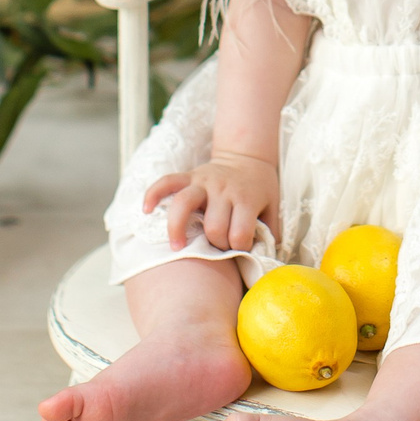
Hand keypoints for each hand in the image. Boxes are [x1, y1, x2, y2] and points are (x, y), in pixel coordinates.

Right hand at [144, 151, 280, 251]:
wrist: (248, 156)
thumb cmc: (260, 190)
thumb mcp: (273, 209)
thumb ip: (271, 235)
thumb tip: (265, 263)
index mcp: (246, 200)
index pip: (240, 234)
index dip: (240, 248)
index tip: (241, 249)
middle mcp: (223, 190)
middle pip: (213, 226)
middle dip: (216, 244)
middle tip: (219, 246)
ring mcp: (204, 182)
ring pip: (184, 203)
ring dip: (178, 228)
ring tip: (176, 247)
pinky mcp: (189, 176)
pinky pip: (167, 181)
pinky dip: (154, 194)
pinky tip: (146, 210)